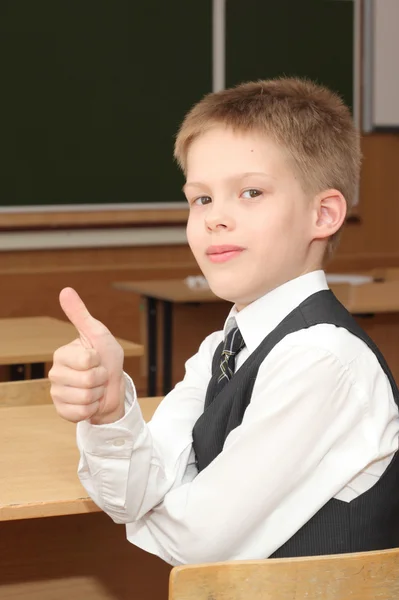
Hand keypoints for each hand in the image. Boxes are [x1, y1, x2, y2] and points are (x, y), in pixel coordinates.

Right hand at [49, 287, 125, 423]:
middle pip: (88, 381)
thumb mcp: (98, 334)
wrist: (113, 387)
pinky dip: (92, 409)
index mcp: (62, 354)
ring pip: (86, 398)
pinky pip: (81, 413)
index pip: (87, 360)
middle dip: (102, 379)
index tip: (98, 359)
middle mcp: (55, 373)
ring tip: (96, 388)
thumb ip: (80, 314)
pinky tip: (90, 402)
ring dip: (99, 394)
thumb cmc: (107, 358)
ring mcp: (57, 393)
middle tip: (99, 376)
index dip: (100, 361)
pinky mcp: (62, 411)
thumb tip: (65, 290)